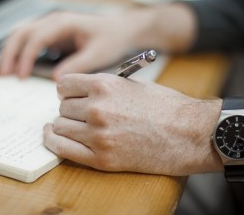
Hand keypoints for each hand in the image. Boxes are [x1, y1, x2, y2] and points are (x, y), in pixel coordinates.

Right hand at [0, 11, 142, 78]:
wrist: (120, 30)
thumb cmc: (111, 40)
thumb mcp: (98, 54)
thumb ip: (77, 65)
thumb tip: (56, 80)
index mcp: (64, 23)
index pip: (37, 37)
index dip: (26, 57)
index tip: (21, 76)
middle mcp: (54, 21)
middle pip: (22, 32)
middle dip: (9, 52)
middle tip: (3, 75)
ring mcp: (51, 26)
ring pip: (21, 34)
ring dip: (10, 51)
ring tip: (4, 73)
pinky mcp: (51, 34)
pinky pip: (29, 40)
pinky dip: (19, 52)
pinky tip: (17, 68)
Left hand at [43, 73, 221, 175]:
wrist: (189, 133)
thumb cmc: (165, 106)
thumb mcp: (132, 84)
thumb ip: (102, 86)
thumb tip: (79, 91)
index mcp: (105, 85)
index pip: (64, 84)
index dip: (67, 90)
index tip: (71, 95)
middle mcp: (97, 108)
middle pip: (62, 107)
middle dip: (70, 108)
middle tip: (81, 112)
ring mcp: (98, 135)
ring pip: (59, 126)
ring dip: (65, 125)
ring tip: (76, 126)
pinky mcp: (102, 159)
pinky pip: (63, 149)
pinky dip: (55, 142)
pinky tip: (54, 137)